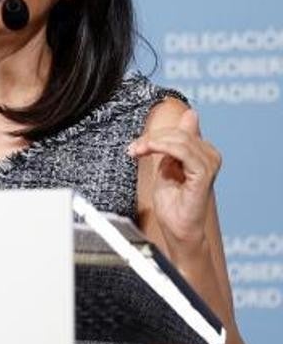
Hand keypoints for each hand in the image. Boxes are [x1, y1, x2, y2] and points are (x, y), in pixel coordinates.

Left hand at [128, 108, 220, 248]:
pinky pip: (183, 151)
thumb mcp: (168, 166)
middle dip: (151, 138)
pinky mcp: (204, 174)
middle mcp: (210, 155)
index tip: (136, 145)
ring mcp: (209, 164)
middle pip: (177, 133)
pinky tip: (147, 151)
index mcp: (203, 152)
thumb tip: (191, 114)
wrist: (178, 229)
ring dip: (152, 142)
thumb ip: (174, 144)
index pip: (178, 130)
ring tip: (136, 151)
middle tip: (133, 148)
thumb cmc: (173, 203)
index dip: (155, 134)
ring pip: (179, 139)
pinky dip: (162, 147)